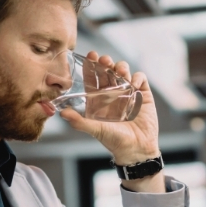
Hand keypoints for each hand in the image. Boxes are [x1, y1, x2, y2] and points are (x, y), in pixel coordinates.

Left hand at [61, 52, 164, 192]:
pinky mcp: (143, 95)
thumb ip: (80, 122)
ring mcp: (129, 92)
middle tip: (105, 61)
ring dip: (122, 67)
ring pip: (124, 71)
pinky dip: (137, 77)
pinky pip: (140, 78)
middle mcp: (113, 93)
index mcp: (99, 99)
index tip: (91, 56)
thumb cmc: (115, 141)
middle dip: (106, 62)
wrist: (136, 149)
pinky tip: (134, 84)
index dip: (92, 65)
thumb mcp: (96, 130)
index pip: (94, 77)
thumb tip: (62, 113)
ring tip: (121, 72)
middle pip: (108, 70)